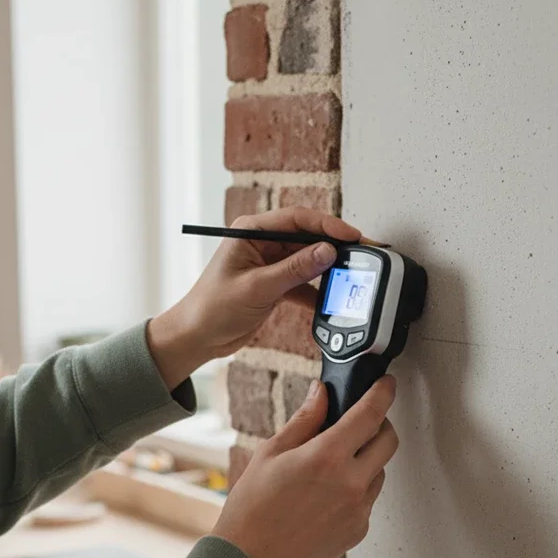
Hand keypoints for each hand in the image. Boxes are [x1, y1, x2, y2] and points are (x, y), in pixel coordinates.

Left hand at [148, 207, 360, 389]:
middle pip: (306, 238)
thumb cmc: (212, 308)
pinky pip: (303, 282)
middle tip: (360, 255)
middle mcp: (261, 243)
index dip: (328, 226)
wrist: (196, 338)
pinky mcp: (274, 285)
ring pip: (308, 260)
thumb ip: (295, 269)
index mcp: (251, 232)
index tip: (352, 237)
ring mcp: (269, 264)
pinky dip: (315, 292)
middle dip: (333, 248)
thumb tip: (327, 252)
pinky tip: (328, 302)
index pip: (297, 219)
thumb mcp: (257, 287)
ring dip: (327, 271)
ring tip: (348, 278)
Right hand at [212, 376, 398, 557]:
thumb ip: (304, 420)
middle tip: (362, 422)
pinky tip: (328, 494)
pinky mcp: (358, 530)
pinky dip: (357, 489)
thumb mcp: (271, 453)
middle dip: (380, 425)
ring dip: (368, 459)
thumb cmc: (252, 510)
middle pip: (388, 441)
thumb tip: (321, 394)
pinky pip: (369, 500)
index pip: (370, 414)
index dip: (383, 393)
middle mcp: (350, 482)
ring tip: (334, 465)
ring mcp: (358, 509)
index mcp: (327, 456)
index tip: (386, 385)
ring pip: (380, 471)